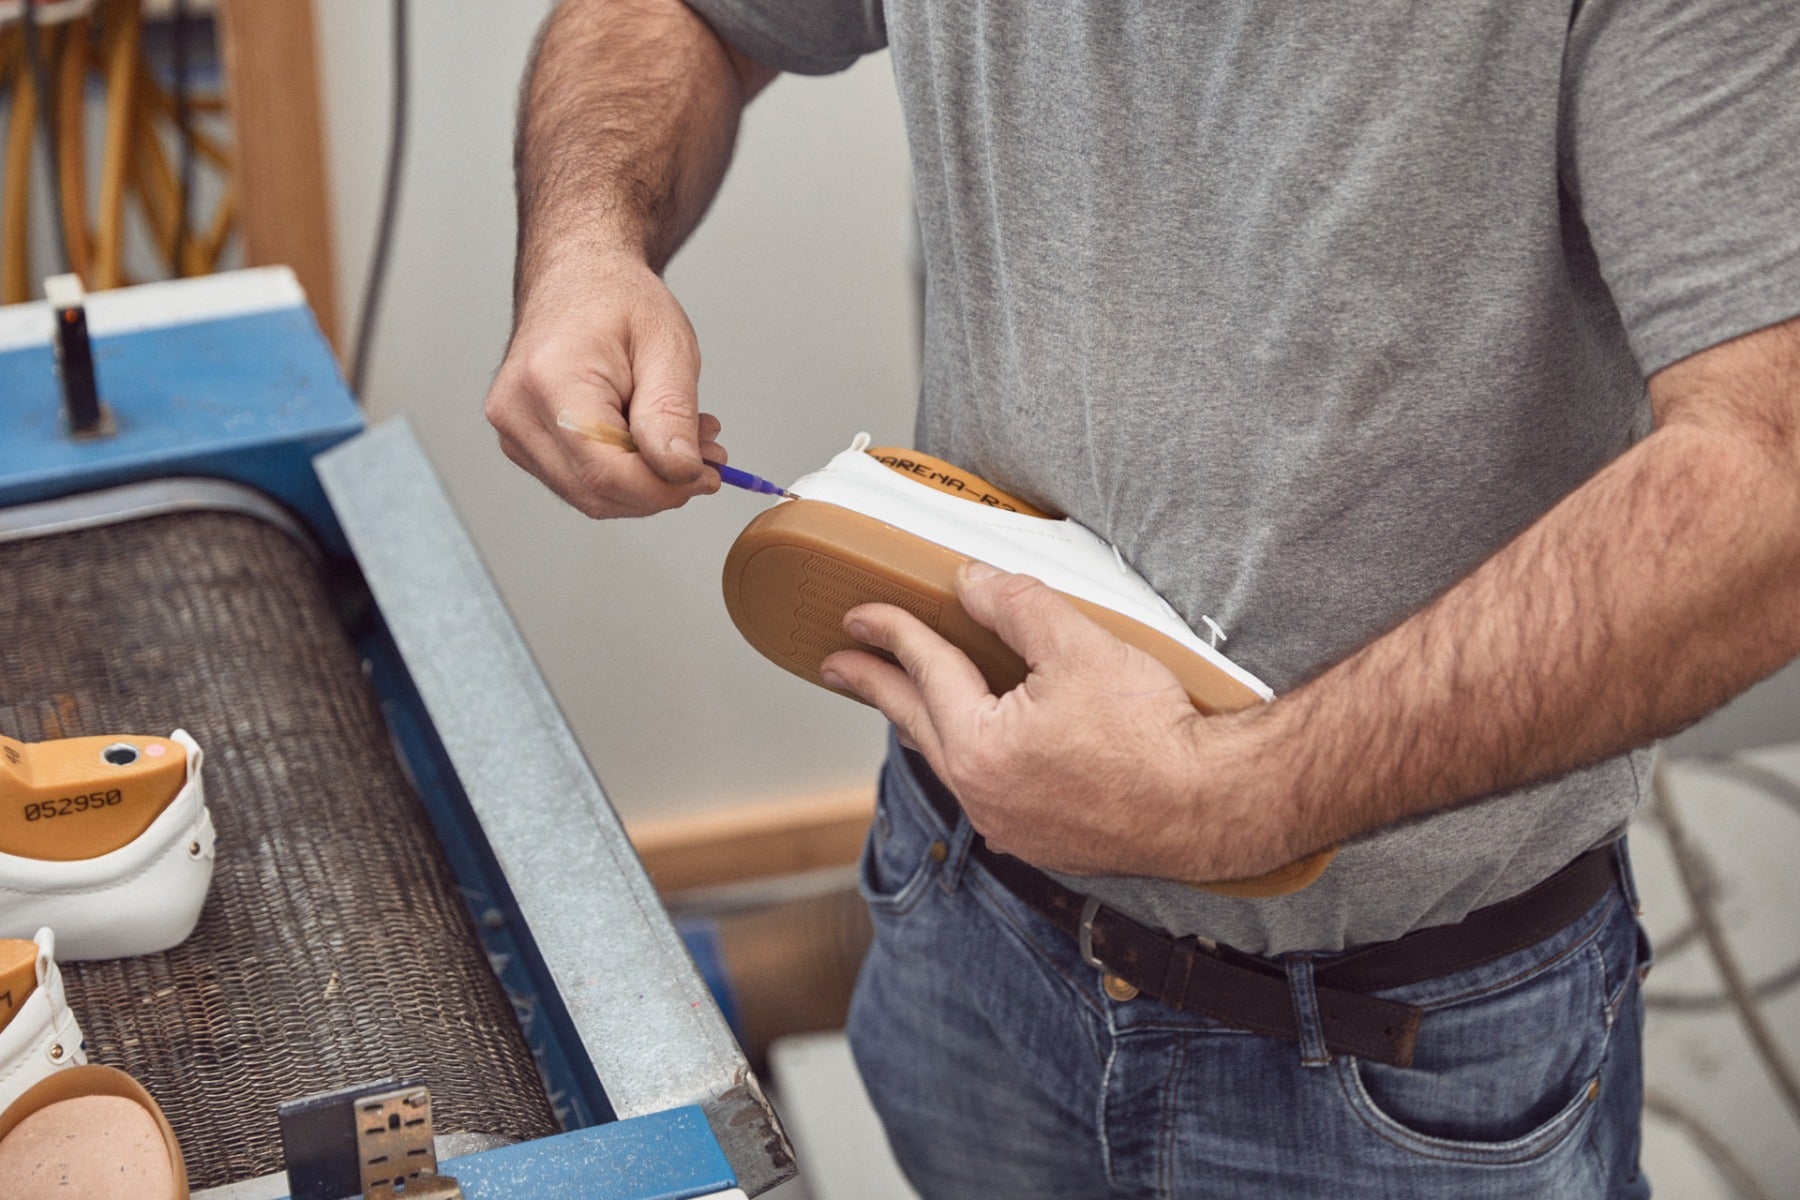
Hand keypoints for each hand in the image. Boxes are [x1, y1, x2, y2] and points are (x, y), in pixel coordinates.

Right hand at [485, 258, 727, 517]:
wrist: (576, 276)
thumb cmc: (616, 298)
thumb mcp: (666, 346)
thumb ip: (672, 413)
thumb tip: (682, 472)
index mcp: (550, 379)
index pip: (606, 471)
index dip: (664, 487)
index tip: (708, 476)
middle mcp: (517, 410)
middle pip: (597, 492)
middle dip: (661, 487)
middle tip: (707, 456)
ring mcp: (514, 431)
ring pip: (590, 496)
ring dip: (646, 483)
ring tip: (685, 440)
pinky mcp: (523, 443)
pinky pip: (580, 483)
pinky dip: (625, 475)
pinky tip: (650, 442)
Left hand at [819, 562, 1294, 882]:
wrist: (1213, 804)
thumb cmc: (1152, 730)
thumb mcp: (1078, 644)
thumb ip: (1014, 605)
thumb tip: (970, 583)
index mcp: (979, 746)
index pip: (924, 672)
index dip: (891, 632)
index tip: (861, 614)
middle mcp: (982, 796)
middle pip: (916, 725)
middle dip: (876, 687)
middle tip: (838, 666)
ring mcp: (1011, 826)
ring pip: (948, 763)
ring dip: (921, 726)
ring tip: (900, 702)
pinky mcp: (1044, 841)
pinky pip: (983, 792)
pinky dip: (966, 758)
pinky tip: (978, 749)